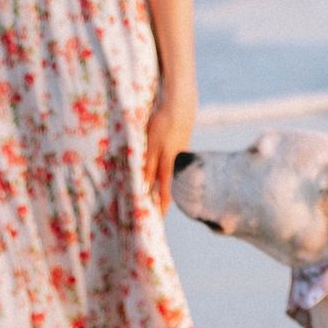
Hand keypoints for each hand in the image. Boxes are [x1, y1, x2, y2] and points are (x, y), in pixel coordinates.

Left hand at [144, 85, 195, 215]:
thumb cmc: (163, 124)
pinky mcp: (179, 146)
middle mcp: (174, 163)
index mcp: (167, 165)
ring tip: (156, 198)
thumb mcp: (152, 146)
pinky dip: (165, 173)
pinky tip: (162, 173)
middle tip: (156, 215)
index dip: (161, 209)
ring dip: (162, 187)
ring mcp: (178, 155)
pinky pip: (170, 165)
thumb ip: (149, 167)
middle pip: (167, 188)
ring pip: (169, 176)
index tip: (158, 222)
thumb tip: (145, 189)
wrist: (181, 104)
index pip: (164, 194)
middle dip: (161, 202)